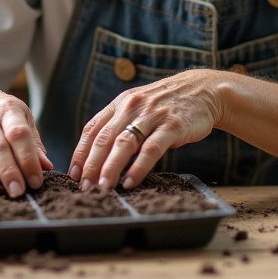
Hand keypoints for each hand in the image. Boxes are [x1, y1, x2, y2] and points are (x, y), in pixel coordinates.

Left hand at [70, 70, 224, 190]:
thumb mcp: (139, 106)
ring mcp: (152, 115)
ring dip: (110, 168)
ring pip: (124, 144)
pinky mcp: (172, 125)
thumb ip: (120, 124)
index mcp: (120, 103)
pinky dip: (138, 167)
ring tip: (103, 187)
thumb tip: (98, 155)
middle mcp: (132, 107)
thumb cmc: (167, 104)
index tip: (73, 174)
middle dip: (91, 165)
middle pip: (104, 139)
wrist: (204, 90)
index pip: (92, 129)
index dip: (80, 153)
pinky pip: (151, 149)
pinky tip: (130, 182)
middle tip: (84, 187)